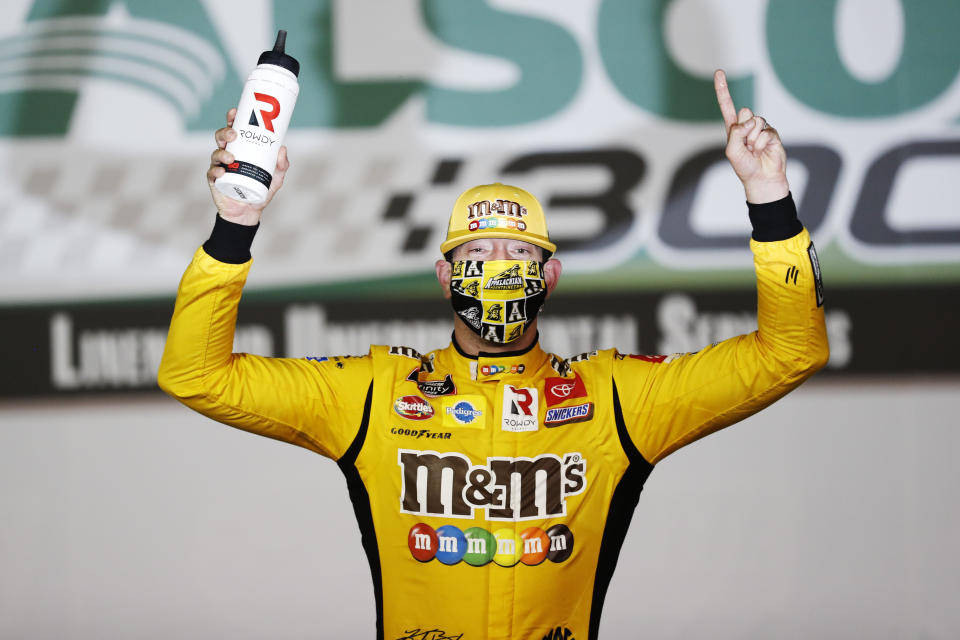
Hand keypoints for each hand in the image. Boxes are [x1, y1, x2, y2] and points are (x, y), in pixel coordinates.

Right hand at [206, 108, 289, 225]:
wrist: (249, 212)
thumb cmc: (261, 190)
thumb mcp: (276, 178)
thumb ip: (281, 165)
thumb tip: (282, 149)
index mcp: (240, 150)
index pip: (234, 130)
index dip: (232, 119)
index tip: (235, 112)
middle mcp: (228, 155)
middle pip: (222, 138)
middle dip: (225, 132)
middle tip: (234, 134)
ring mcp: (220, 167)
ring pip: (216, 153)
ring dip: (222, 152)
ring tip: (231, 157)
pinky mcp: (214, 180)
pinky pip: (212, 172)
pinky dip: (216, 171)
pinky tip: (222, 172)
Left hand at [714, 70, 788, 203]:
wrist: (762, 178)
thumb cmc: (744, 166)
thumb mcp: (732, 150)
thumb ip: (736, 132)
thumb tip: (749, 118)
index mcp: (733, 128)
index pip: (727, 105)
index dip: (723, 89)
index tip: (719, 72)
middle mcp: (746, 125)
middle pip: (744, 113)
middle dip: (743, 130)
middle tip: (746, 146)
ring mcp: (760, 128)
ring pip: (756, 121)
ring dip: (753, 138)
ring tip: (754, 150)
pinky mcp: (772, 133)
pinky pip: (765, 131)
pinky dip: (761, 143)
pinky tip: (762, 151)